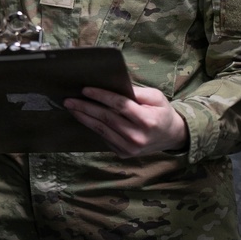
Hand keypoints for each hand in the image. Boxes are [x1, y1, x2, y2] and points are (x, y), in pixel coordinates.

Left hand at [64, 85, 189, 157]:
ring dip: (84, 118)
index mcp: (147, 120)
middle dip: (86, 107)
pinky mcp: (123, 153)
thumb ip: (137, 92)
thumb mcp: (156, 97)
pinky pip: (104, 138)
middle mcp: (137, 136)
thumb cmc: (161, 112)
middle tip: (69, 100)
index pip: (119, 105)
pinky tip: (83, 118)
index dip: (101, 96)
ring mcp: (130, 148)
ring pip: (101, 130)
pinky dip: (92, 127)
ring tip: (71, 108)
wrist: (171, 136)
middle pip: (106, 118)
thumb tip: (114, 86)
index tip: (85, 89)